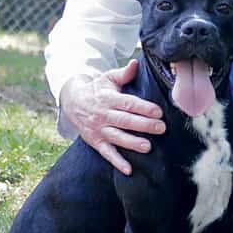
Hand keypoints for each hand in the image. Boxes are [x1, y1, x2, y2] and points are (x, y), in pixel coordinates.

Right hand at [59, 59, 165, 174]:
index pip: (128, 103)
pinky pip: (106, 153)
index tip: (158, 111)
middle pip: (125, 121)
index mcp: (108, 98)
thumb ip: (123, 73)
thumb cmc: (97, 89)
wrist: (72, 101)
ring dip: (132, 143)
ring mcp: (98, 129)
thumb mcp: (107, 78)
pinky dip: (117, 162)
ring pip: (117, 137)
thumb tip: (135, 63)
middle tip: (161, 128)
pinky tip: (128, 170)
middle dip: (143, 125)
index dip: (143, 107)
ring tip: (148, 147)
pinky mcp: (95, 141)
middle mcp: (103, 115)